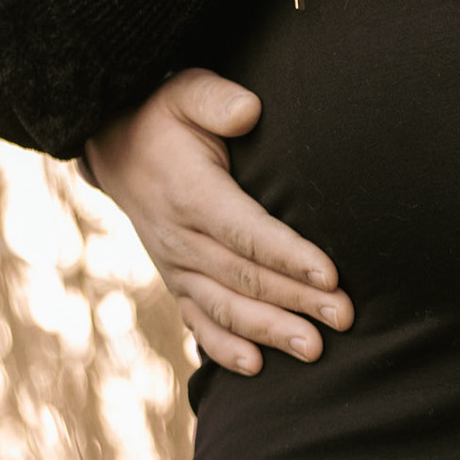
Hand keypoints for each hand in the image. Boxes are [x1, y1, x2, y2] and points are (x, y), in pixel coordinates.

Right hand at [84, 70, 352, 375]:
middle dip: (297, 301)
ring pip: (226, 308)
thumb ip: (216, 99)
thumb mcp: (186, 91)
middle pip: (246, 277)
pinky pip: (198, 322)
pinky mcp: (177, 283)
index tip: (330, 274)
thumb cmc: (166, 117)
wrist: (116, 150)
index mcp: (190, 194)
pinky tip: (255, 367)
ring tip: (314, 349)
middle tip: (344, 316)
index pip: (246, 231)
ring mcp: (176, 266)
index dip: (288, 255)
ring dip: (271, 332)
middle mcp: (180, 238)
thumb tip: (248, 111)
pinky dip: (223, 348)